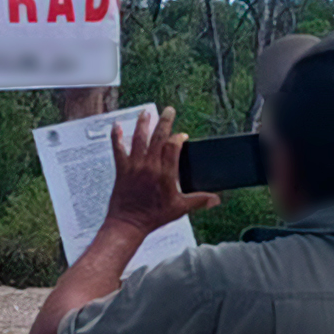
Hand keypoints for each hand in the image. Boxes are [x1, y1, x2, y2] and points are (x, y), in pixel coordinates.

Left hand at [104, 107, 220, 237]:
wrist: (128, 224)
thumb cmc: (154, 216)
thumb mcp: (180, 209)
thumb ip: (198, 201)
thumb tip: (216, 199)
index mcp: (165, 174)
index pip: (173, 147)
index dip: (178, 138)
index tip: (182, 136)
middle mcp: (149, 166)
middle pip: (158, 138)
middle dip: (164, 122)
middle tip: (168, 109)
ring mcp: (134, 166)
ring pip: (139, 139)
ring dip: (143, 124)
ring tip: (146, 112)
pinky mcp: (122, 169)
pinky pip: (118, 149)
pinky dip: (116, 137)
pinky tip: (116, 125)